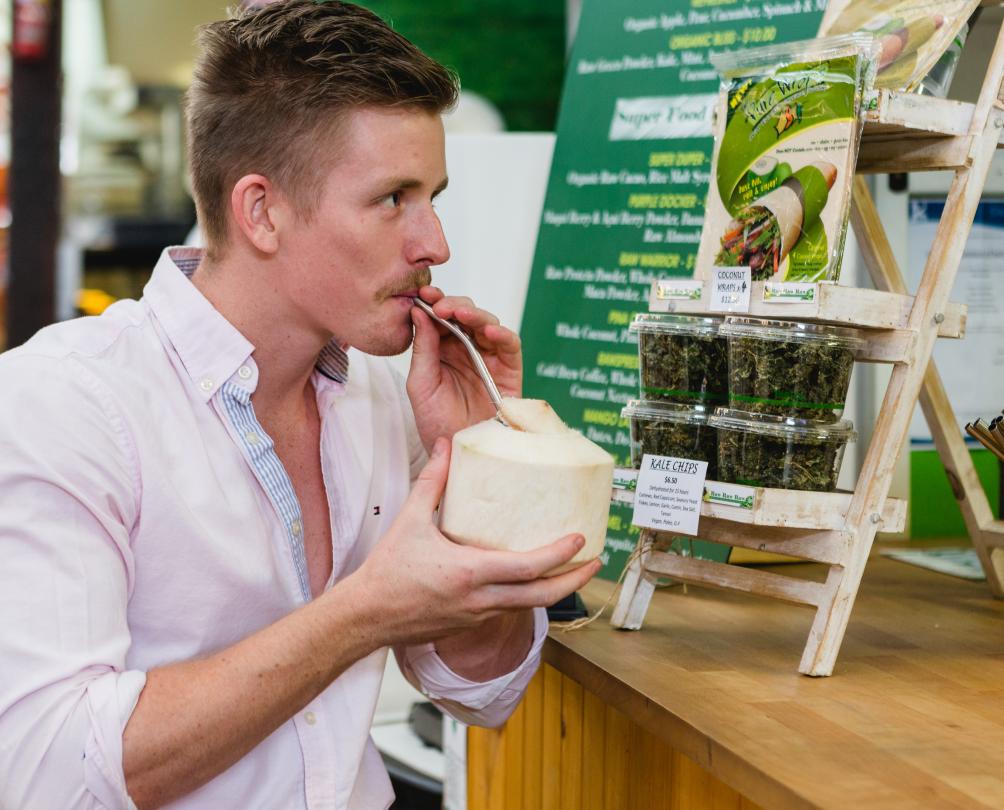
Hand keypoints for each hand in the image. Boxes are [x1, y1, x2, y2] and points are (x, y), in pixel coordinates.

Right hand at [347, 438, 600, 647]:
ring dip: (555, 588)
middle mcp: (480, 599)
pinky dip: (528, 595)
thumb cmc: (387, 570)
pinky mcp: (470, 624)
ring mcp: (477, 616)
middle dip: (575, 579)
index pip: (529, 568)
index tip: (580, 538)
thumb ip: (433, 481)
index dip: (560, 554)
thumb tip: (446, 446)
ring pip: (529, 606)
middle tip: (595, 560)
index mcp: (470, 573)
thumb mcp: (410, 520)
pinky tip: (532, 579)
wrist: (366, 615)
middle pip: (543, 596)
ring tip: (572, 567)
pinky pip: (509, 609)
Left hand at [407, 286, 521, 451]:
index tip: (423, 295)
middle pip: (465, 314)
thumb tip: (418, 311)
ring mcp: (488, 357)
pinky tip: (488, 330)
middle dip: (453, 305)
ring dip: (474, 314)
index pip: (440, 317)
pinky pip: (509, 344)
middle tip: (440, 306)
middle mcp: (466, 348)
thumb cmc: (436, 423)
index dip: (434, 302)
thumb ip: (423, 347)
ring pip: (487, 323)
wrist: (458, 452)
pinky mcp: (509, 369)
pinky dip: (502, 333)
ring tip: (460, 314)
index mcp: (441, 349)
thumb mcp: (421, 383)